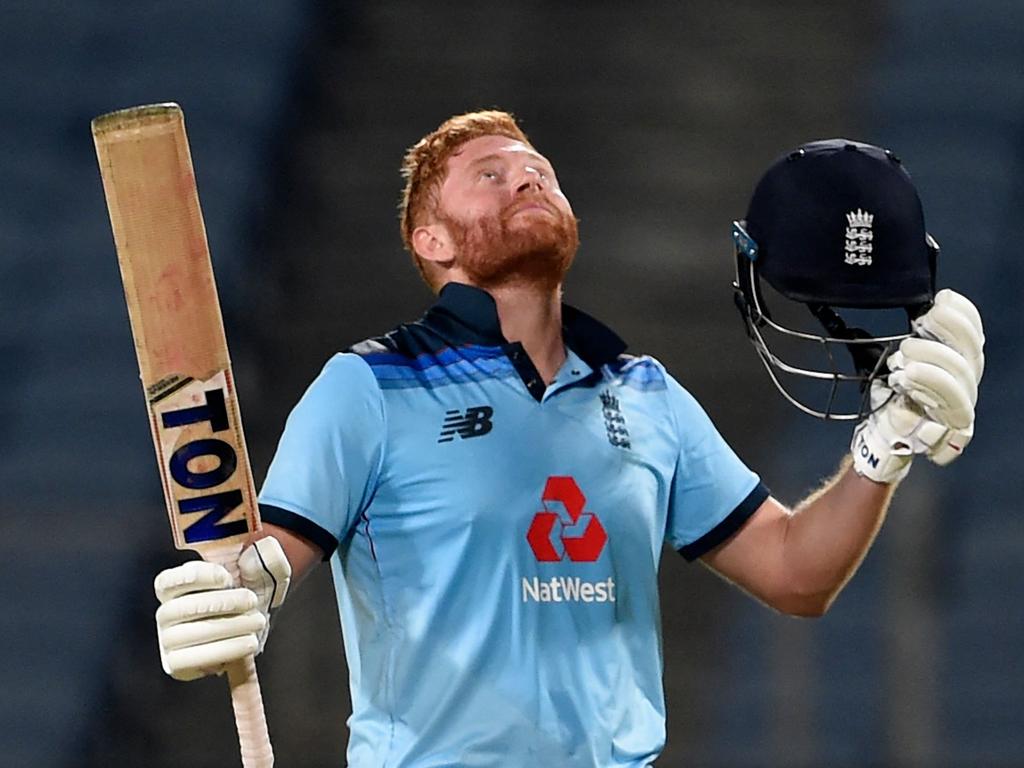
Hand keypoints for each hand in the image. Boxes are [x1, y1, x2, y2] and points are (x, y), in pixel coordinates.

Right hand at [154, 536, 291, 681]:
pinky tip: (248, 644)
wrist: (252, 626)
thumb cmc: (249, 593)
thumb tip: (250, 560)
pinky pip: (190, 661)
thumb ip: (261, 557)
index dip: (196, 578)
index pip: (168, 581)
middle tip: (252, 601)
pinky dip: (222, 652)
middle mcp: (166, 614)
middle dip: (220, 604)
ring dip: (227, 628)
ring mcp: (167, 641)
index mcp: (174, 587)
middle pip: (180, 609)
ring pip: (186, 635)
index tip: (226, 577)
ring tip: (257, 622)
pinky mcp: (177, 664)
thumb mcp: (261, 569)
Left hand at [851, 289, 983, 482]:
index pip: (972, 332)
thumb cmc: (891, 394)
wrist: (887, 434)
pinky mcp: (954, 424)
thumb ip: (889, 338)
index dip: (963, 313)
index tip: (941, 298)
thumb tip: (857, 311)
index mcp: (956, 359)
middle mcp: (966, 379)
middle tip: (919, 322)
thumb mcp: (889, 359)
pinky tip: (906, 376)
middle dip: (950, 330)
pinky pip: (950, 403)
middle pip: (972, 350)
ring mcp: (962, 402)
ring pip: (961, 375)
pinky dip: (929, 384)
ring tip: (904, 354)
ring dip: (933, 357)